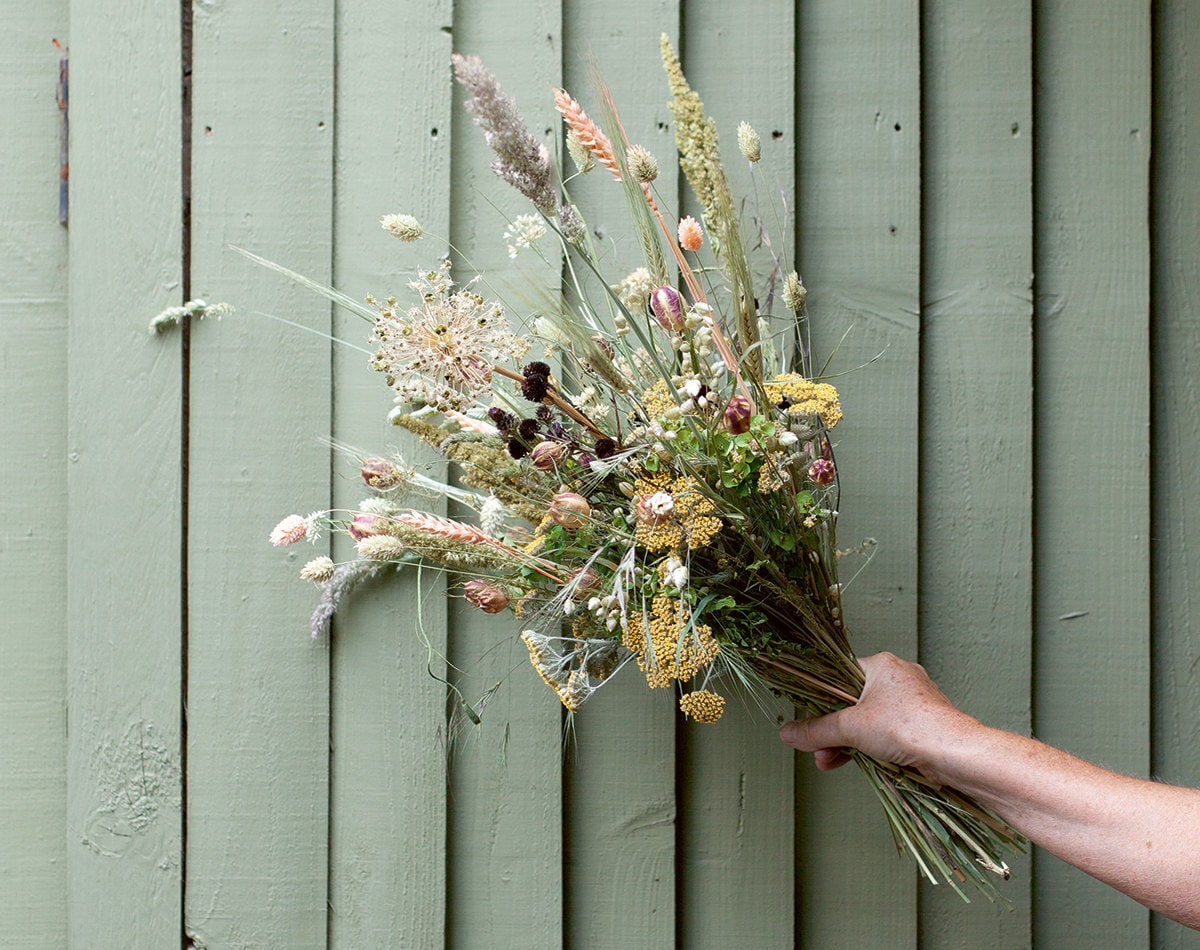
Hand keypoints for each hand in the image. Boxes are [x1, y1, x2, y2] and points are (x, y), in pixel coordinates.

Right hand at [778, 652, 975, 783]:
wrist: (956, 754)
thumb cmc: (908, 727)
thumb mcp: (850, 728)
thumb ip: (816, 730)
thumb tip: (787, 733)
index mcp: (881, 665)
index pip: (839, 675)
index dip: (820, 699)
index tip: (807, 719)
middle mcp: (899, 678)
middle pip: (852, 702)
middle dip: (832, 730)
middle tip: (816, 748)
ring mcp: (913, 702)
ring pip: (870, 720)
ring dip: (848, 742)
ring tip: (830, 762)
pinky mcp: (922, 725)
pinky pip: (888, 733)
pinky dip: (871, 747)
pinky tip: (858, 763)